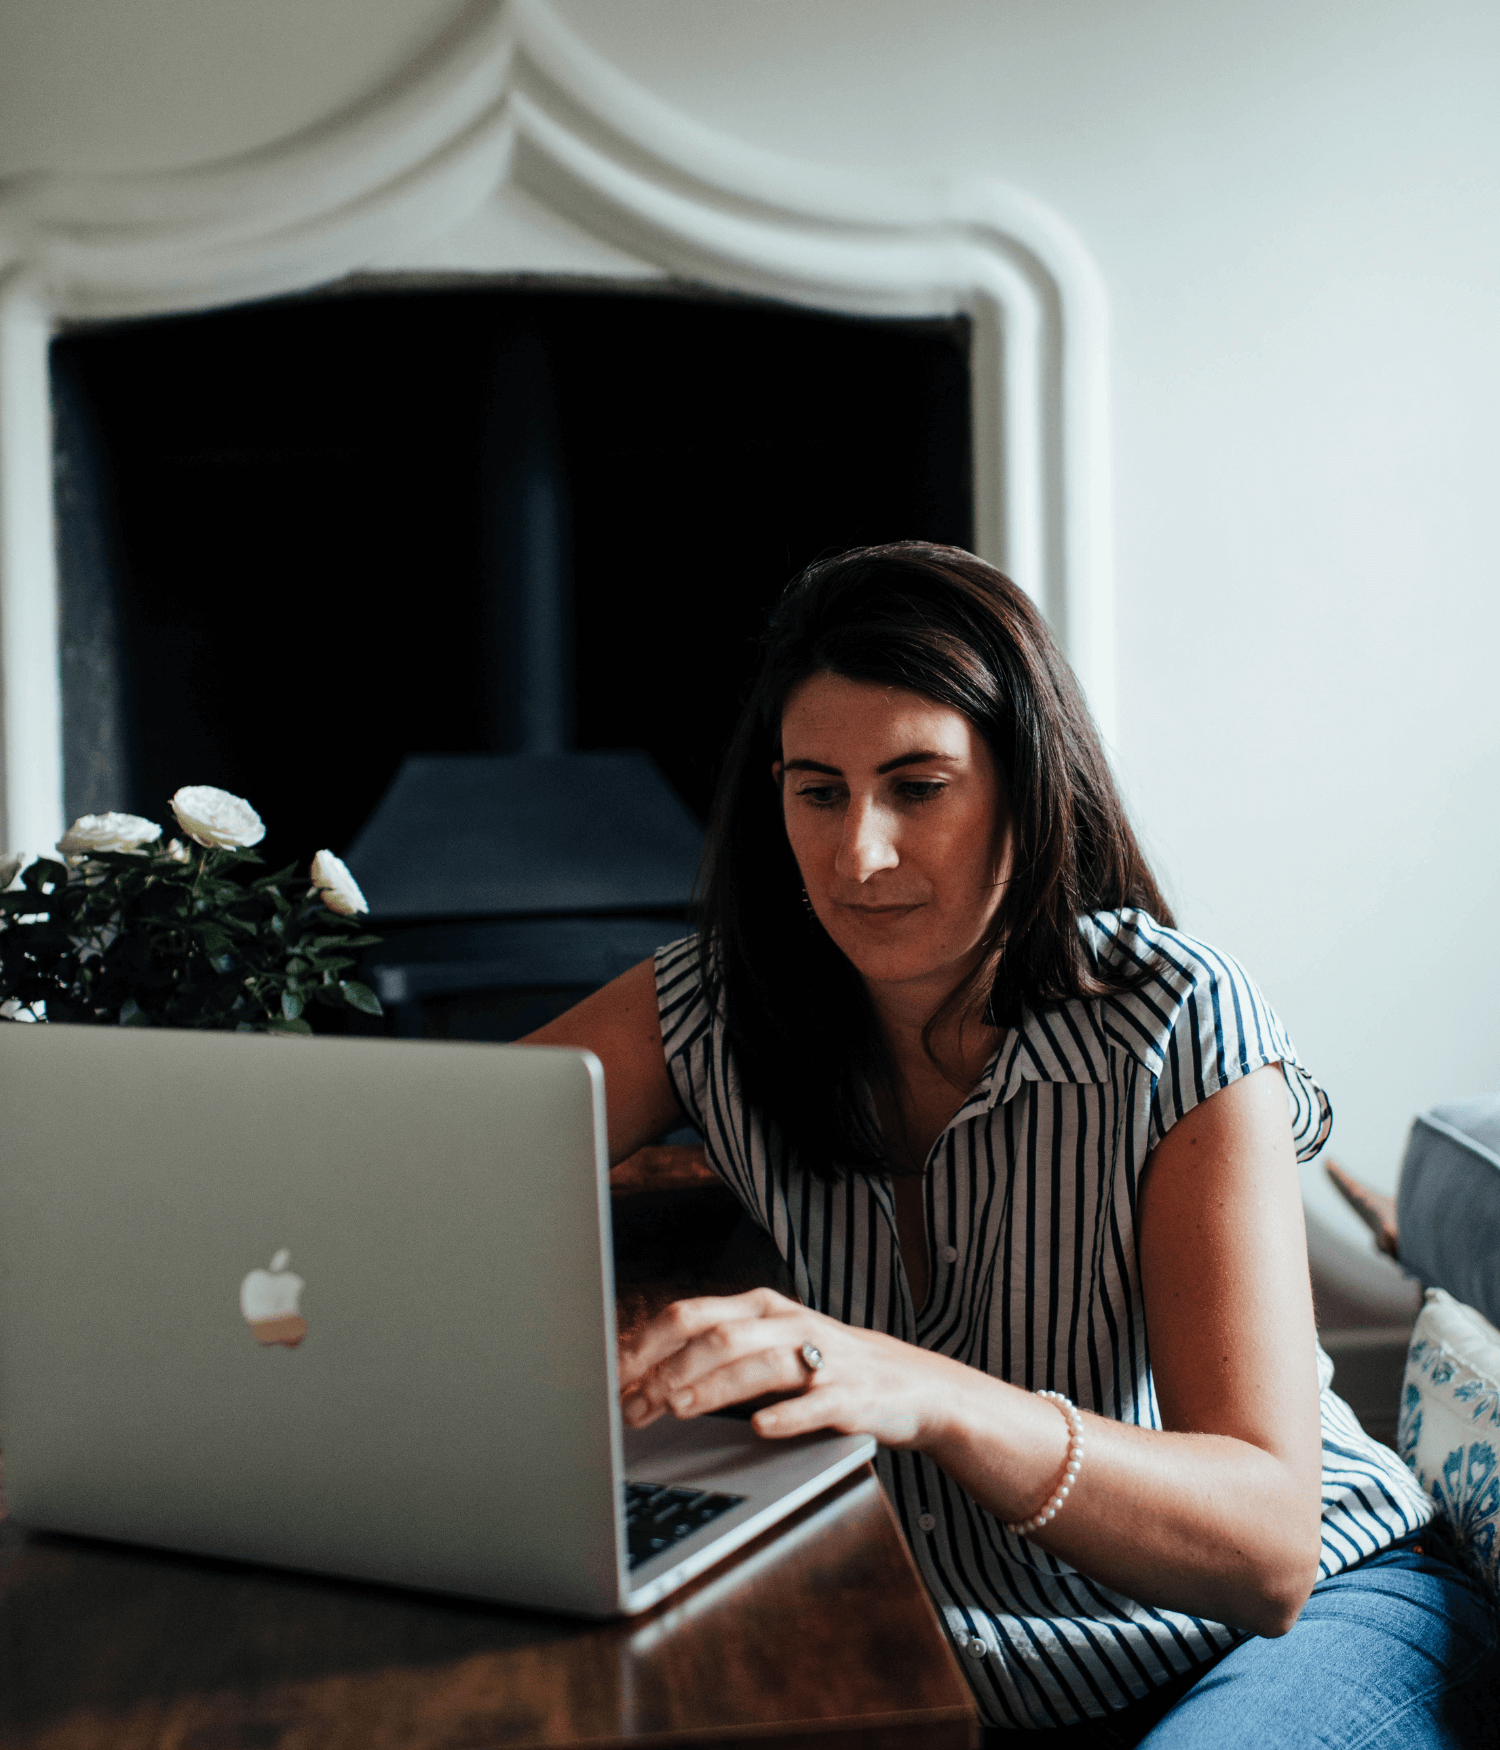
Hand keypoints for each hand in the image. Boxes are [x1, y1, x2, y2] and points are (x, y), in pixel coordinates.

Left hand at [617, 1287, 962, 1447]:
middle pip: (719, 1335)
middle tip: (635, 1405)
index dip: (648, 1344)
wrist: (914, 1386)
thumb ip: (716, 1358)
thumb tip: (641, 1381)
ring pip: (760, 1363)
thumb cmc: (824, 1370)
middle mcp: (789, 1324)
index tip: (613, 1376)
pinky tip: (760, 1428)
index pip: (691, 1314)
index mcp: (761, 1308)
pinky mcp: (853, 1395)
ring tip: (678, 1408)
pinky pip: (816, 1403)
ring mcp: (824, 1357)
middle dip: (670, 1369)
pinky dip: (786, 1415)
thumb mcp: (769, 1351)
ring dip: (714, 1386)